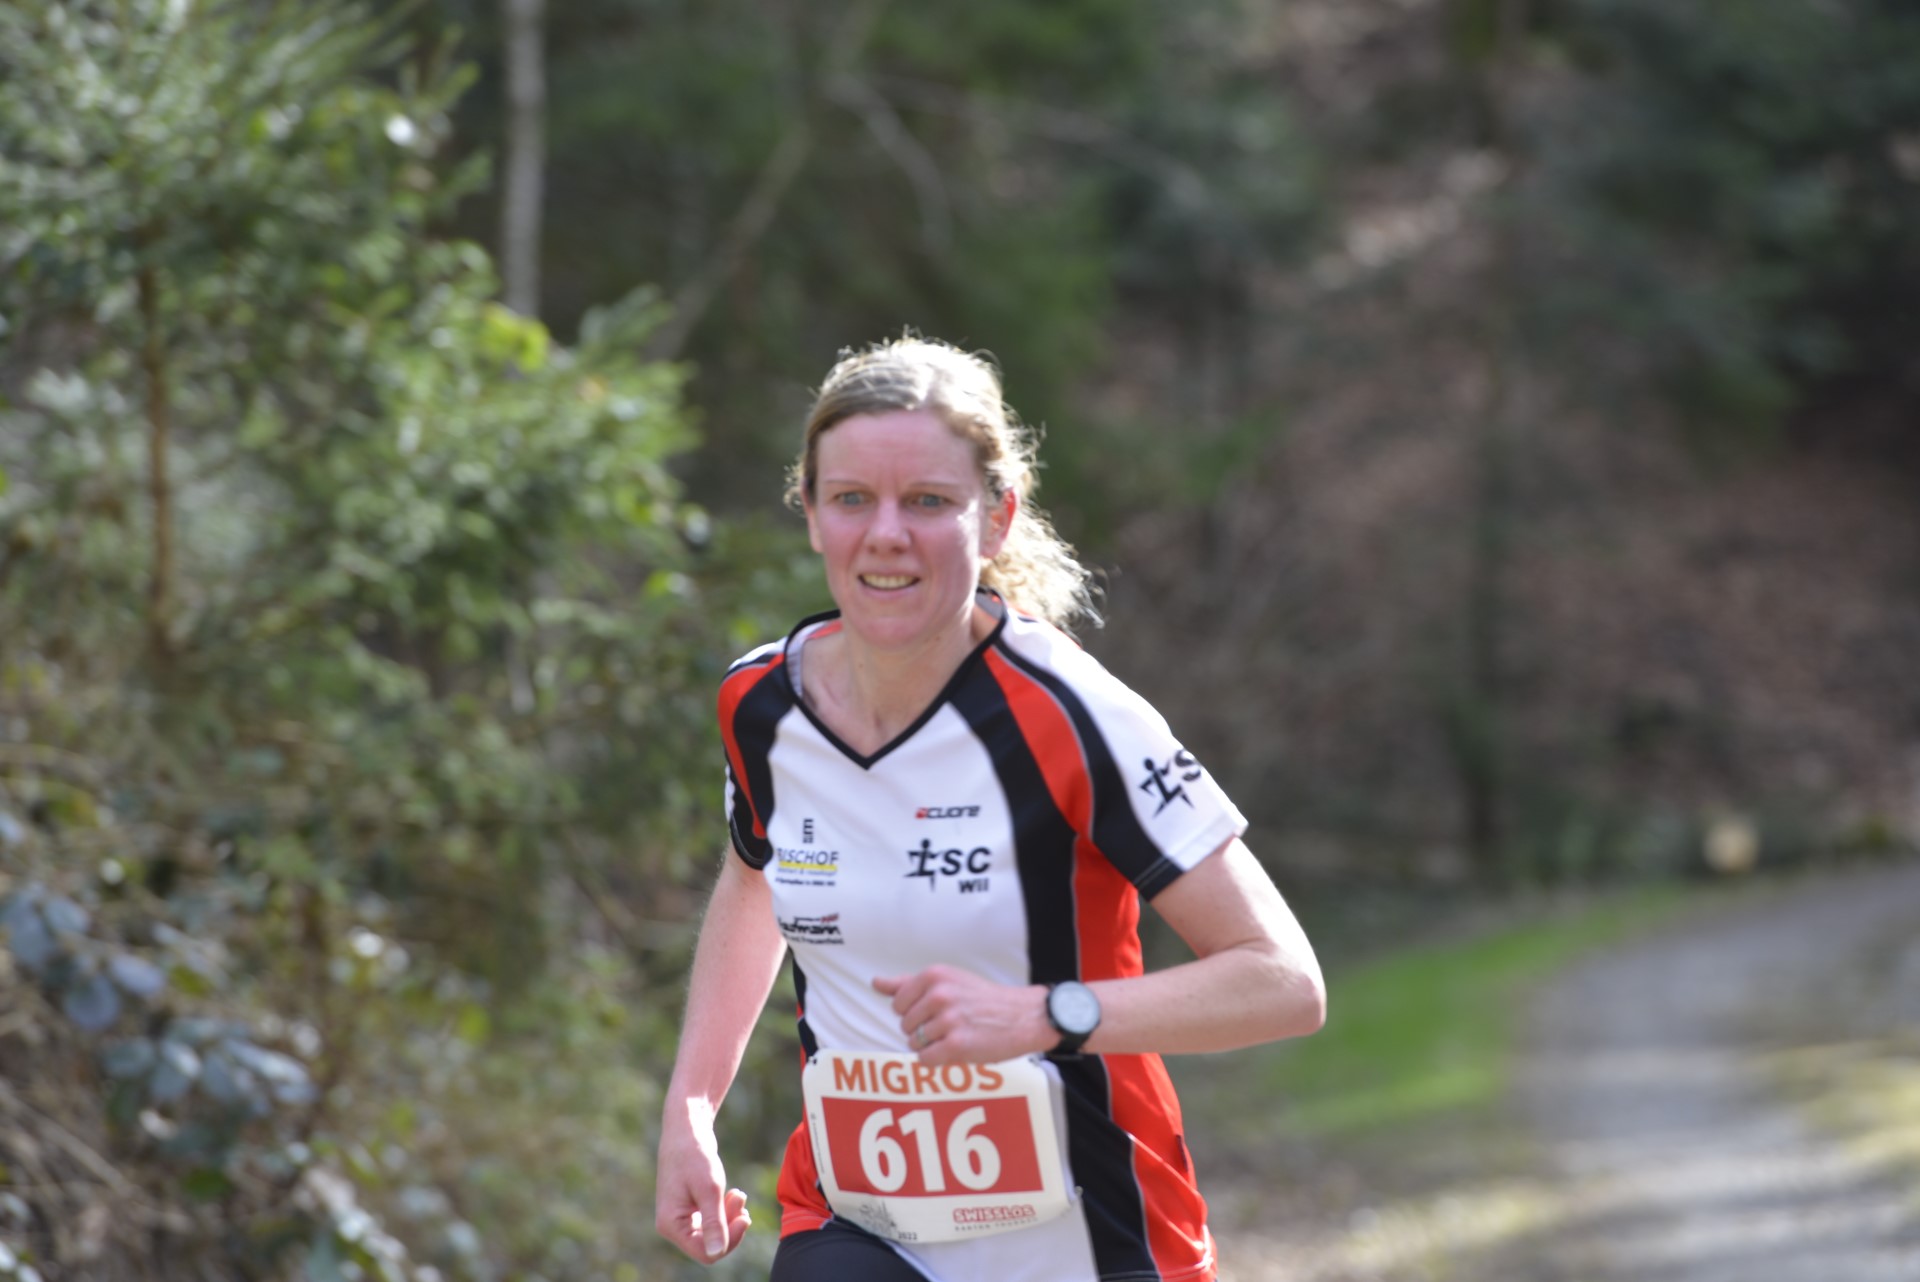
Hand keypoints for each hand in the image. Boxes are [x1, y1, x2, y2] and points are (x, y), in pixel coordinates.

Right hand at [655, 1112, 751, 1263]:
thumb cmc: (695, 1156)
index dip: (730, 1241)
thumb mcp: (710, 1189)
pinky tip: (733, 1194)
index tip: (745, 1217)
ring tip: (738, 1194)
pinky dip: (725, 1211)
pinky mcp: (689, 1209)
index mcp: (671, 1225)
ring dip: (730, 1217)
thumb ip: (714, 1223)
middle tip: (741, 1198)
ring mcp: (680, 1218)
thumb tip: (716, 1253)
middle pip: (710, 1245)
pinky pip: (712, 1222)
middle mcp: (672, 1226)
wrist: (687, 1129)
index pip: (706, 1252)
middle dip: (731, 1227)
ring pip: (713, 1234)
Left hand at [872, 964, 1051, 1063]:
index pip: (898, 1004)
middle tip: (951, 1024)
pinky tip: (955, 1049)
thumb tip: (875, 983)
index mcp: (934, 975)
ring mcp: (948, 1019)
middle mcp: (939, 994)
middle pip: (905, 1025)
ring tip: (956, 1035)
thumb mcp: (947, 981)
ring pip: (915, 1043)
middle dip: (923, 1030)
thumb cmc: (983, 999)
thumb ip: (908, 984)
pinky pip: (925, 1060)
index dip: (914, 1013)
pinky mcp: (957, 1044)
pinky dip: (937, 1060)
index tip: (936, 1011)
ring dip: (933, 1045)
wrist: (1024, 1015)